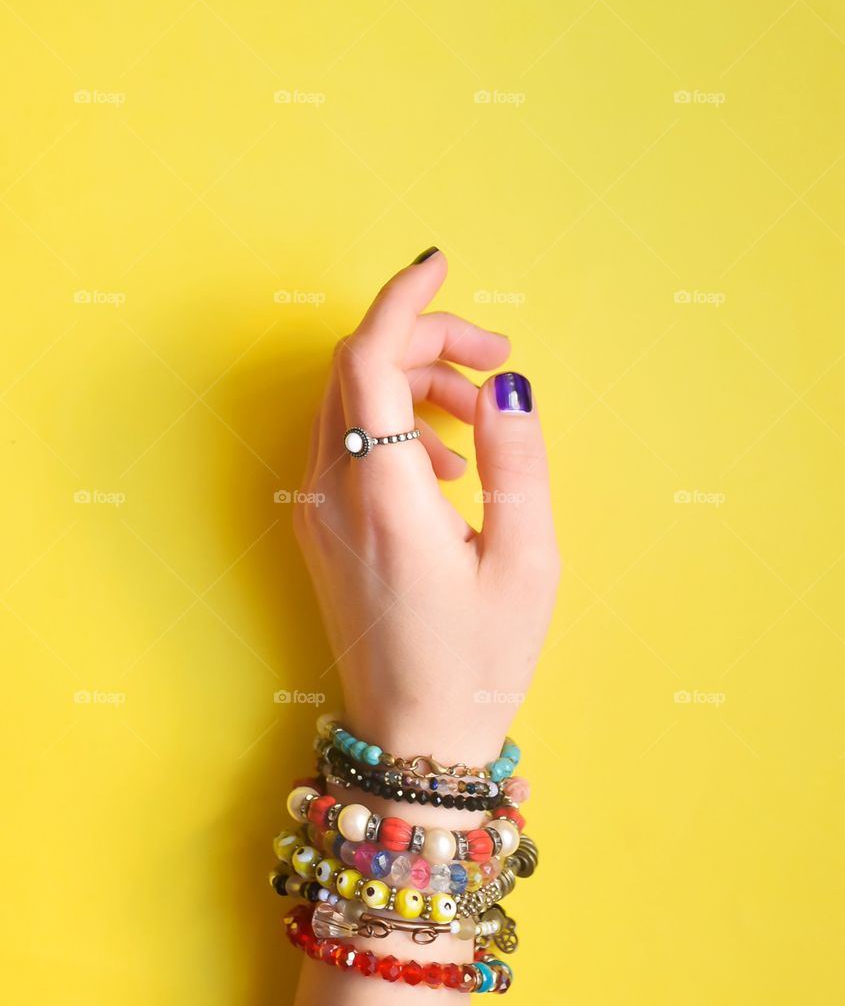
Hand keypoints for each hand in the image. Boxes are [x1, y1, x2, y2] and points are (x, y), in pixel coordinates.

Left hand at [293, 248, 559, 764]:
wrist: (413, 741)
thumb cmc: (476, 663)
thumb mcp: (527, 564)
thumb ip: (517, 462)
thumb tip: (505, 385)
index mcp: (383, 497)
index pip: (369, 360)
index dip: (403, 302)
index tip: (439, 264)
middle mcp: (332, 495)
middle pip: (357, 369)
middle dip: (424, 342)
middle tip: (494, 358)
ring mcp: (316, 512)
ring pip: (350, 401)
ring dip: (412, 383)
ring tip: (479, 416)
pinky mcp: (320, 529)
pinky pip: (346, 441)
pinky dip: (394, 423)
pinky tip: (446, 463)